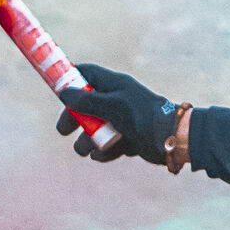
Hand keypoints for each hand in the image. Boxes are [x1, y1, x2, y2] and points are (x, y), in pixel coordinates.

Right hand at [57, 63, 178, 165]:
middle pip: (85, 105)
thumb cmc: (144, 117)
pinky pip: (109, 144)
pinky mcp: (129, 139)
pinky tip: (102, 156)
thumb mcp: (113, 105)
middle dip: (73, 119)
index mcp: (114, 85)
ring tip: (86, 151)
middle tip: (63, 131)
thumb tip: (64, 93)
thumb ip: (88, 100)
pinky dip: (104, 151)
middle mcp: (117, 100)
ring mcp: (123, 120)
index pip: (87, 74)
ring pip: (95, 129)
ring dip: (87, 141)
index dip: (69, 79)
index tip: (55, 90)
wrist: (173, 139)